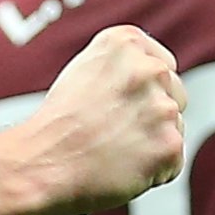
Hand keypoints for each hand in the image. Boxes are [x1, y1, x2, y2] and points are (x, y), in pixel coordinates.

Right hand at [18, 26, 185, 214]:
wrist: (39, 164)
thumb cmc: (55, 126)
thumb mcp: (83, 71)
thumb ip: (123, 67)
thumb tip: (156, 79)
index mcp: (126, 42)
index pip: (162, 66)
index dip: (139, 92)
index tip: (115, 107)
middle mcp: (149, 68)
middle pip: (175, 94)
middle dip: (151, 115)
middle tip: (110, 132)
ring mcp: (162, 107)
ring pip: (173, 128)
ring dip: (150, 144)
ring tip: (110, 151)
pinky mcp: (169, 144)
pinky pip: (172, 162)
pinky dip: (152, 172)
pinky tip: (120, 169)